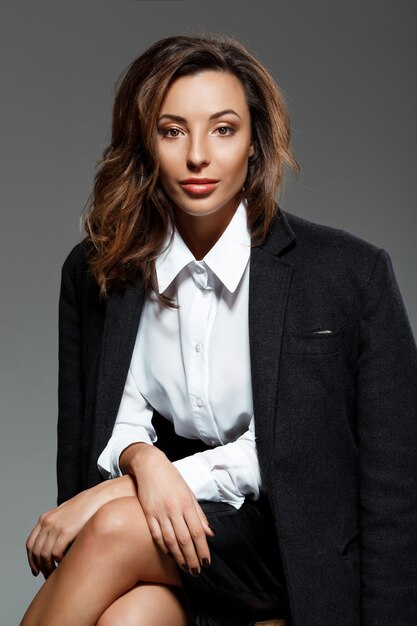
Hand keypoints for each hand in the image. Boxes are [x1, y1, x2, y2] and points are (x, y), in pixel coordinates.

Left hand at [26, 475, 135, 578]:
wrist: (97, 498)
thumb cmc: (85, 508)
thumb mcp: (65, 515)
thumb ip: (56, 526)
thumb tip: (54, 544)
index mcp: (45, 519)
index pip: (30, 544)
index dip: (31, 560)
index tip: (35, 570)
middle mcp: (47, 522)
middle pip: (35, 551)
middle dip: (38, 566)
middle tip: (45, 576)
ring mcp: (55, 526)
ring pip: (44, 554)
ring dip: (48, 568)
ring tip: (54, 574)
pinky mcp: (66, 531)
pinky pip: (55, 553)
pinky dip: (57, 562)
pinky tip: (63, 564)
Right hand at [121, 443, 214, 574]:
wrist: (150, 465)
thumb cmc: (172, 478)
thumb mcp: (189, 493)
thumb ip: (199, 514)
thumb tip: (210, 533)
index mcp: (186, 503)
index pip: (197, 532)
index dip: (202, 549)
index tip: (206, 562)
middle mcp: (173, 509)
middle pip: (184, 540)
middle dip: (191, 558)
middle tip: (196, 571)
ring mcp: (159, 512)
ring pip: (170, 540)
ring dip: (178, 557)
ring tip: (185, 568)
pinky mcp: (147, 513)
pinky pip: (156, 535)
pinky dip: (163, 546)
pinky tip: (169, 554)